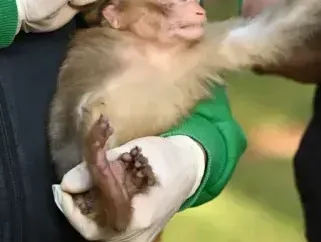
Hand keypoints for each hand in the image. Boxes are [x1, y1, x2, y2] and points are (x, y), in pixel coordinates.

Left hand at [53, 135, 205, 241]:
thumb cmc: (170, 157)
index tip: (66, 182)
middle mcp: (136, 236)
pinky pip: (105, 230)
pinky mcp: (134, 237)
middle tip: (73, 182)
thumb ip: (103, 165)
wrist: (192, 169)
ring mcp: (136, 240)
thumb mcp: (139, 151)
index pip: (93, 216)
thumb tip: (67, 181)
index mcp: (139, 218)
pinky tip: (97, 195)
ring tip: (86, 186)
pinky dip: (96, 212)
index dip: (75, 200)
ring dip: (86, 207)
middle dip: (78, 204)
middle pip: (91, 228)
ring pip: (96, 230)